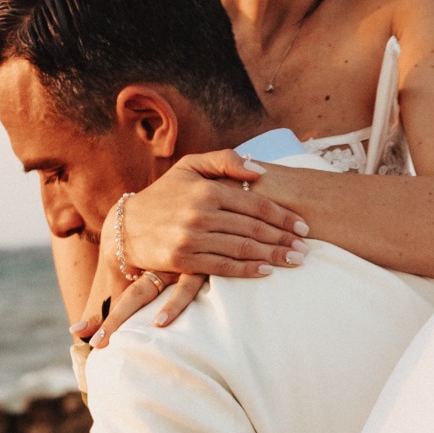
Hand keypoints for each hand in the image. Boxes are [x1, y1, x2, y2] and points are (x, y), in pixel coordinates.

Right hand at [73, 150, 309, 345]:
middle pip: (254, 228)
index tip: (303, 226)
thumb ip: (225, 161)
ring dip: (274, 256)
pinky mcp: (184, 259)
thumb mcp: (190, 166)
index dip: (283, 216)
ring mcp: (192, 237)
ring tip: (295, 260)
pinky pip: (224, 267)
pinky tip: (267, 271)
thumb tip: (260, 171)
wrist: (127, 226)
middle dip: (284, 239)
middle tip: (306, 247)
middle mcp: (201, 212)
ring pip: (243, 248)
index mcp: (207, 188)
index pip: (256, 203)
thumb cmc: (166, 194)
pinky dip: (248, 269)